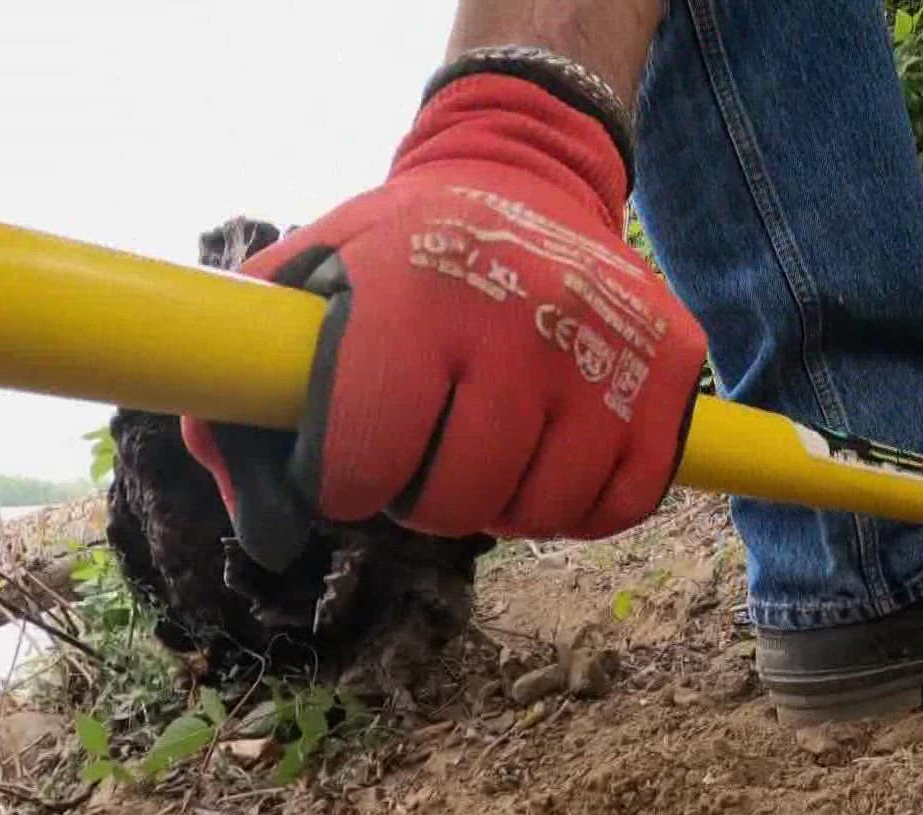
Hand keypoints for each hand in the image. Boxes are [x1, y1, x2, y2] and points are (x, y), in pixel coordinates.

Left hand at [183, 73, 703, 570]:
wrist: (528, 174)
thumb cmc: (404, 248)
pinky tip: (553, 460)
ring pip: (544, 512)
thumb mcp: (308, 278)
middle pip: (459, 502)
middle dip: (425, 499)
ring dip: (506, 505)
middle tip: (425, 457)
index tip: (349, 464)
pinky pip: (621, 502)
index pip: (365, 459)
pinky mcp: (672, 367)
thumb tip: (266, 531)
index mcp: (416, 296)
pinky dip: (580, 504)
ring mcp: (610, 349)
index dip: (343, 483)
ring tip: (490, 451)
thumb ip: (249, 392)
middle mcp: (524, 321)